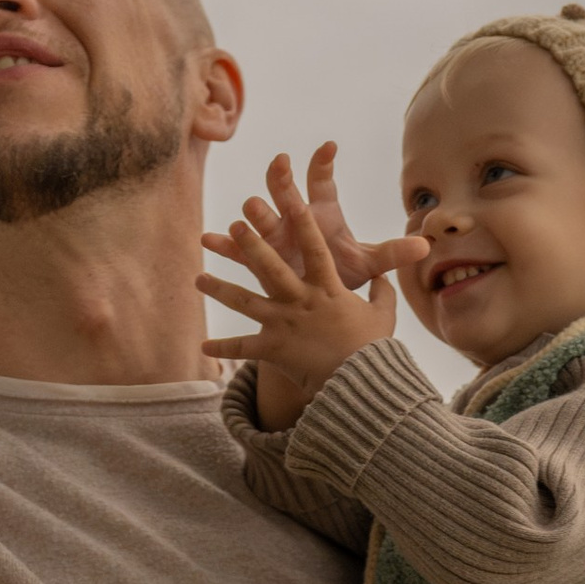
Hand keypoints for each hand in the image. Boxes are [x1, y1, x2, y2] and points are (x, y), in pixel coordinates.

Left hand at [198, 149, 424, 429]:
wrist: (358, 384)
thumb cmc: (371, 349)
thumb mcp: (383, 316)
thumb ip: (383, 293)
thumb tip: (385, 278)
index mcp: (328, 290)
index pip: (315, 250)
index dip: (305, 224)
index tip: (292, 199)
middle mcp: (301, 302)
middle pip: (272, 268)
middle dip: (253, 245)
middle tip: (236, 224)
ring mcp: (283, 325)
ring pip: (246, 302)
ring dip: (221, 289)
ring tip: (199, 278)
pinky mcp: (272, 349)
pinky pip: (243, 348)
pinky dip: (223, 348)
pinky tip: (202, 346)